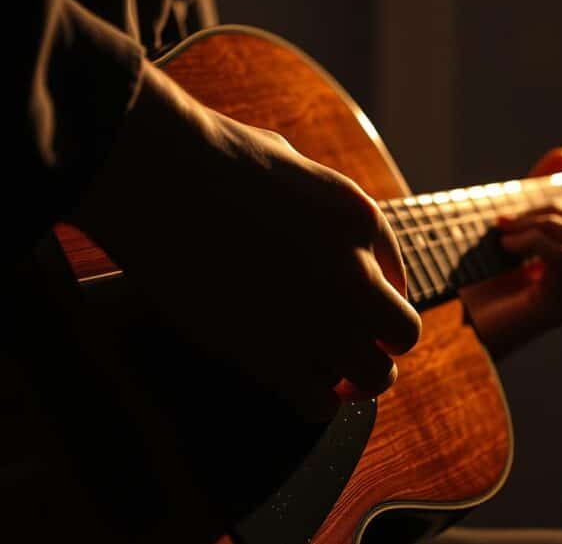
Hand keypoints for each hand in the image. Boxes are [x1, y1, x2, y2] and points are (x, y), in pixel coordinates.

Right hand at [74, 61, 420, 419]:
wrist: (159, 179)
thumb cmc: (210, 156)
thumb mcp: (288, 160)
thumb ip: (315, 203)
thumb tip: (315, 225)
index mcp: (361, 221)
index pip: (397, 277)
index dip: (375, 293)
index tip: (349, 302)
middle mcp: (353, 275)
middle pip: (402, 334)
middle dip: (382, 343)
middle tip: (355, 347)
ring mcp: (318, 320)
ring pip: (372, 379)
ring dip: (355, 380)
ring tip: (332, 376)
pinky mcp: (272, 356)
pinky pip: (318, 404)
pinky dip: (313, 401)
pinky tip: (293, 384)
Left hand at [459, 147, 561, 352]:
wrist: (453, 339)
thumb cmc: (475, 289)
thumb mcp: (505, 237)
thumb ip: (531, 199)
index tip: (521, 200)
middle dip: (552, 211)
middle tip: (509, 220)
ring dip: (546, 225)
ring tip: (508, 233)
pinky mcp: (558, 307)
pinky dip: (536, 243)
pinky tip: (507, 249)